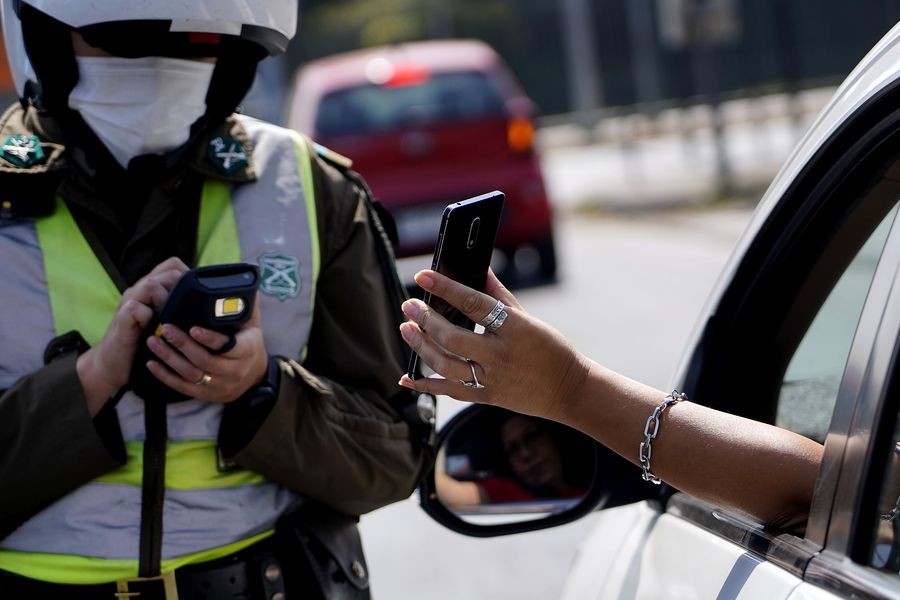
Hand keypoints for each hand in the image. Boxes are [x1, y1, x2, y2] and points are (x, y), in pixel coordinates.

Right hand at [77, 257, 188, 414]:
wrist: (111, 362)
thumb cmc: (142, 343)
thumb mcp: (165, 322)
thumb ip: (180, 310)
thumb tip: (210, 311)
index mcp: (151, 289)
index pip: (173, 265)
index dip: (188, 275)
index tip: (198, 295)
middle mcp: (140, 290)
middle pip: (167, 272)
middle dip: (182, 290)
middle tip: (186, 312)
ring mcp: (129, 302)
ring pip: (151, 285)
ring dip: (167, 302)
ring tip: (170, 320)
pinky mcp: (121, 319)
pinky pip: (135, 308)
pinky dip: (147, 316)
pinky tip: (152, 328)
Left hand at [143, 293, 267, 403]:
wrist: (254, 377)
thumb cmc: (250, 344)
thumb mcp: (254, 325)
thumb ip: (247, 305)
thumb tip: (244, 281)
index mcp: (247, 351)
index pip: (228, 346)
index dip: (209, 339)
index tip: (192, 328)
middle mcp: (234, 371)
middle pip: (205, 360)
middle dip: (183, 345)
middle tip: (165, 328)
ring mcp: (219, 385)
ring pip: (191, 374)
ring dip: (169, 358)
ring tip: (153, 341)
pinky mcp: (207, 394)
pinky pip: (183, 387)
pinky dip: (165, 376)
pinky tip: (151, 363)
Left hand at [398, 269, 589, 422]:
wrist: (568, 390)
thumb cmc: (550, 349)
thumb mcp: (527, 317)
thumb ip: (498, 294)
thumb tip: (479, 268)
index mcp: (514, 328)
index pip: (473, 303)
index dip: (445, 288)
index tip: (423, 276)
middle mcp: (500, 354)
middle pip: (453, 337)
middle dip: (425, 320)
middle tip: (409, 306)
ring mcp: (492, 379)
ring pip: (446, 365)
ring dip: (421, 347)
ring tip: (407, 329)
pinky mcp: (486, 397)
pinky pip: (449, 391)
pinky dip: (425, 386)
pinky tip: (407, 378)